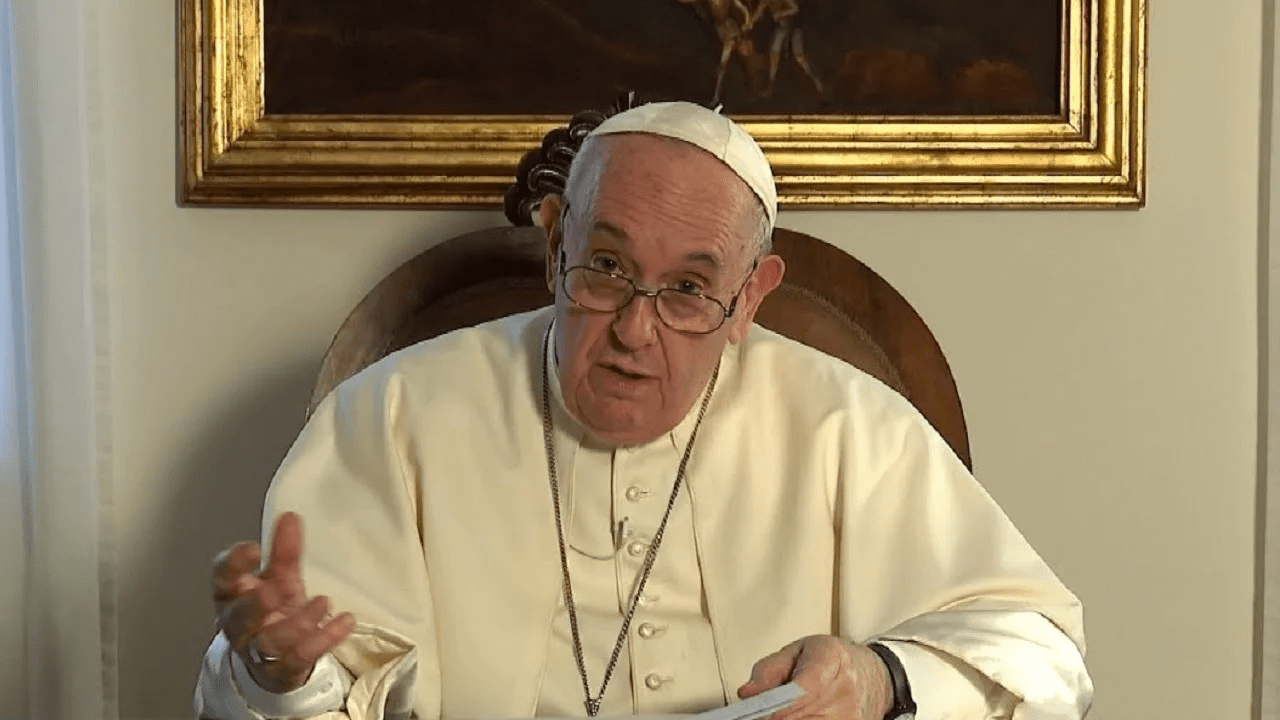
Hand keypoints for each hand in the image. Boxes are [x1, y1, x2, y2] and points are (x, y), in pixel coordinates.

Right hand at [211, 512, 355, 693]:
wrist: (274, 659)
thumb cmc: (271, 610)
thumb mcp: (279, 577)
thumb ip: (283, 550)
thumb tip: (290, 516)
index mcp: (233, 595)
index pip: (223, 578)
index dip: (234, 564)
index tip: (253, 548)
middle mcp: (240, 626)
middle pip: (239, 617)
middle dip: (255, 605)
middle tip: (274, 591)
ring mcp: (259, 651)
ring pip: (270, 642)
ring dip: (297, 623)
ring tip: (323, 601)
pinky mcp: (283, 670)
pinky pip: (301, 657)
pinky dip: (324, 639)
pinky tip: (345, 621)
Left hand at [737, 635, 892, 719]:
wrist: (872, 676)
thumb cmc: (832, 660)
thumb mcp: (798, 650)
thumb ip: (769, 670)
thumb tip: (748, 693)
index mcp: (831, 659)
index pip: (804, 687)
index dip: (777, 703)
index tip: (757, 709)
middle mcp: (845, 691)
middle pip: (799, 715)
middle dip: (772, 716)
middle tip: (759, 710)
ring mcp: (851, 716)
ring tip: (778, 712)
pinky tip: (795, 717)